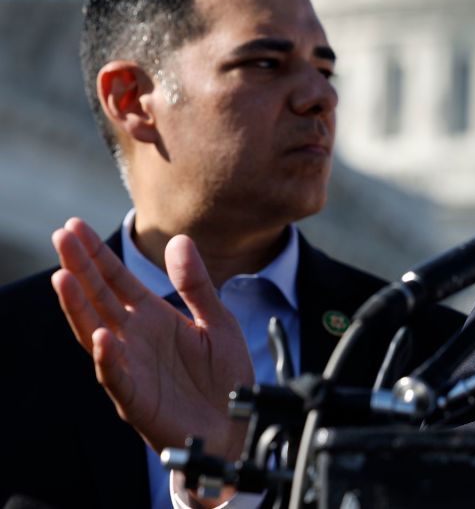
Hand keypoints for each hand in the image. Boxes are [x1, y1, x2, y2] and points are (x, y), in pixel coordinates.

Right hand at [51, 218, 252, 459]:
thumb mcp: (218, 321)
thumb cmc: (224, 376)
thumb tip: (179, 239)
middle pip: (98, 298)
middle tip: (61, 235)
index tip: (75, 226)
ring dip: (78, 307)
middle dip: (79, 267)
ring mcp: (132, 367)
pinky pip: (117, 377)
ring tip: (64, 277)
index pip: (116, 280)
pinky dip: (108, 358)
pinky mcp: (137, 399)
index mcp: (152, 317)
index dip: (96, 254)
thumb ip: (197, 284)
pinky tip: (103, 336)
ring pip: (96, 333)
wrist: (236, 425)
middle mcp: (135, 339)